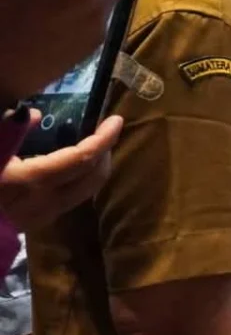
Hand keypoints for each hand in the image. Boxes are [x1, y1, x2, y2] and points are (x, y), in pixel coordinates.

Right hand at [0, 115, 121, 229]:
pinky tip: (73, 165)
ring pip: (88, 190)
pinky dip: (83, 178)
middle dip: (106, 151)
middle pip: (95, 176)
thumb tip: (32, 113)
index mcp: (34, 180)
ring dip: (97, 166)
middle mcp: (48, 200)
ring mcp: (46, 214)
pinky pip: (75, 197)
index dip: (104, 138)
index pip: (83, 158)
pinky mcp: (41, 221)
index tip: (116, 120)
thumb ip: (8, 132)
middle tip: (105, 130)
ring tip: (93, 144)